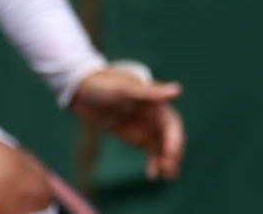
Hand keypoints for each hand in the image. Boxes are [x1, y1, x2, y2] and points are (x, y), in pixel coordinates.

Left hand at [70, 64, 186, 179]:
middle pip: (171, 138)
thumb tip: (179, 90)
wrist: (83, 91)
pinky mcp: (138, 136)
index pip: (172, 124)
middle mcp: (156, 115)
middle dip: (173, 154)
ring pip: (164, 147)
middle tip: (169, 171)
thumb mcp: (125, 89)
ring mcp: (147, 127)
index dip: (174, 140)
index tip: (170, 155)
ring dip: (168, 161)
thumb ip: (151, 93)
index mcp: (157, 103)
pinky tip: (153, 176)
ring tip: (168, 176)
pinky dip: (155, 163)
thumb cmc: (105, 85)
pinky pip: (152, 152)